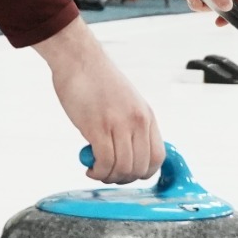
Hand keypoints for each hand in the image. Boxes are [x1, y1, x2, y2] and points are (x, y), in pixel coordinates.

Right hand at [32, 18, 162, 183]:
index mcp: (146, 115)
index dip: (144, 172)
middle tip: (108, 173)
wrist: (79, 59)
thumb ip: (129, 125)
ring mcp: (119, 124)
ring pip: (123, 168)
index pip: (158, 157)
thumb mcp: (126, 102)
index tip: (129, 173)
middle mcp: (137, 121)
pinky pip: (105, 162)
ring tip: (96, 170)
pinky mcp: (98, 127)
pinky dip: (97, 171)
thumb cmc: (96, 79)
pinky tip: (90, 166)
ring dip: (108, 176)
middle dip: (123, 178)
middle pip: (140, 167)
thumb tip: (125, 151)